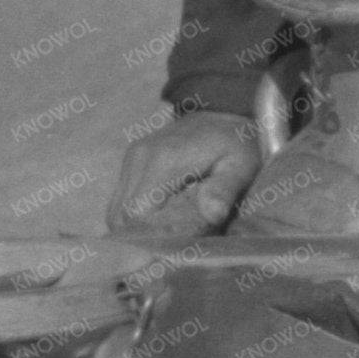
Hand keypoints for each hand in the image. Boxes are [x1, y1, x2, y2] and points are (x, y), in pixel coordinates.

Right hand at [108, 111, 263, 237]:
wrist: (224, 112)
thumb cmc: (237, 143)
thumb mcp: (242, 165)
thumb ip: (226, 189)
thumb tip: (212, 214)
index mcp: (164, 160)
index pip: (137, 213)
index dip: (152, 236)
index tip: (176, 245)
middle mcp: (139, 158)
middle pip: (121, 216)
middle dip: (143, 237)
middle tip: (173, 244)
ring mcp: (131, 159)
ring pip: (116, 212)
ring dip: (137, 229)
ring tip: (167, 233)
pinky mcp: (130, 162)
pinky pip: (121, 201)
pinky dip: (135, 217)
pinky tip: (160, 220)